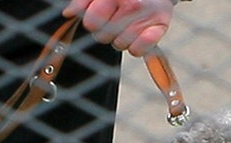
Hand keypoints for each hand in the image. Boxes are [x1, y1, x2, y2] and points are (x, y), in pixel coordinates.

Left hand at [62, 0, 177, 57]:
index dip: (92, 22)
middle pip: (103, 36)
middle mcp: (131, 3)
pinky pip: (138, 50)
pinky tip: (138, 34)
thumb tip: (69, 13)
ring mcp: (147, 15)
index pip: (91, 22)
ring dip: (121, 39)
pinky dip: (136, 47)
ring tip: (128, 24)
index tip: (100, 16)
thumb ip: (83, 0)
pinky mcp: (161, 25)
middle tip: (116, 20)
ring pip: (120, 45)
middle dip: (106, 31)